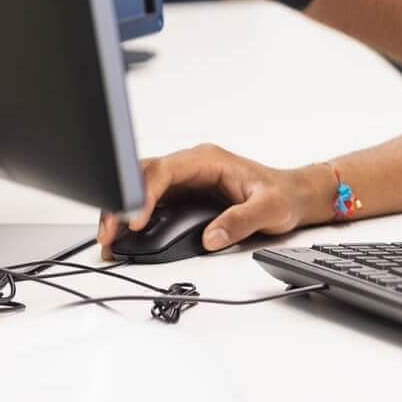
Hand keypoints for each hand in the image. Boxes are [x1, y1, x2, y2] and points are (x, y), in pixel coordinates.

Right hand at [97, 144, 331, 259]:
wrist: (292, 196)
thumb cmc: (282, 195)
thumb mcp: (270, 208)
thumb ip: (241, 221)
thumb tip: (211, 238)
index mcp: (208, 160)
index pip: (165, 170)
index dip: (145, 193)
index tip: (136, 220)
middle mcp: (191, 167)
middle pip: (142, 177)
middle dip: (121, 203)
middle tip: (110, 234)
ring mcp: (183, 182)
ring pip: (140, 190)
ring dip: (121, 213)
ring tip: (109, 241)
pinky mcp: (181, 198)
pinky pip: (149, 205)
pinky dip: (132, 221)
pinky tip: (122, 240)